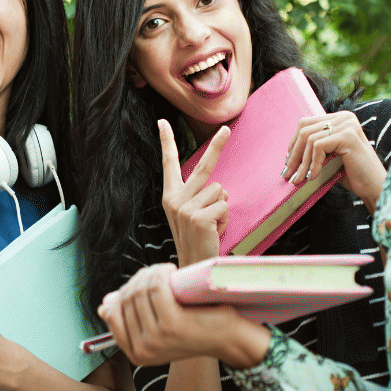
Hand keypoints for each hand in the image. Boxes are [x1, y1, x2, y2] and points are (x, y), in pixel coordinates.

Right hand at [96, 264, 269, 368]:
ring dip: (152, 273)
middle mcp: (142, 350)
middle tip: (157, 273)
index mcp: (136, 354)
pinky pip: (156, 288)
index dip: (123, 292)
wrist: (230, 337)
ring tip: (166, 272)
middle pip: (126, 299)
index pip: (112, 314)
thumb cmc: (194, 326)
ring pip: (141, 291)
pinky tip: (172, 272)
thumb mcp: (158, 328)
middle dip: (140, 279)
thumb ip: (131, 319)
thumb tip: (104, 306)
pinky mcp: (171, 325)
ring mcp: (156, 339)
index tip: (140, 283)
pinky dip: (162, 273)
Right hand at [158, 120, 229, 265]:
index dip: (166, 142)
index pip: (168, 164)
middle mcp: (175, 199)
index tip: (162, 122)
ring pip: (220, 190)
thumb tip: (222, 188)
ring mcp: (185, 207)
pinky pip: (224, 204)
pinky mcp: (199, 216)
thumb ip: (202, 196)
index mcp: (170, 196)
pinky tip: (215, 231)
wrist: (192, 268)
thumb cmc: (197, 241)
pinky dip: (225, 218)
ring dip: (223, 208)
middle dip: (217, 145)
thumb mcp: (193, 215)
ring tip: (213, 225)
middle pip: (202, 166)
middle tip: (228, 129)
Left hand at [284, 111, 385, 213]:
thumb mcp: (329, 157)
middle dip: (293, 154)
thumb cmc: (352, 175)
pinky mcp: (348, 136)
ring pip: (309, 139)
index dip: (293, 143)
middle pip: (304, 129)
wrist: (375, 188)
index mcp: (339, 118)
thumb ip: (314, 148)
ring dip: (301, 163)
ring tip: (298, 180)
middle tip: (287, 174)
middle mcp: (344, 117)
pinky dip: (313, 164)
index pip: (306, 123)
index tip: (288, 163)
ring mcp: (347, 124)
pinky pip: (318, 147)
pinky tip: (314, 177)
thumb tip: (288, 154)